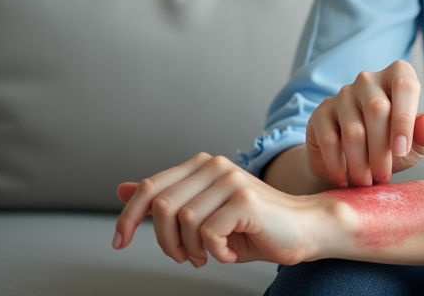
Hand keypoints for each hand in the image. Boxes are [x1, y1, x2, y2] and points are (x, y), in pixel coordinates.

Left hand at [113, 153, 332, 267]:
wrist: (304, 230)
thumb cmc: (255, 226)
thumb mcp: (202, 215)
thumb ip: (167, 200)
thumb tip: (122, 190)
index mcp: (202, 166)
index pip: (150, 187)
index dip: (128, 217)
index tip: (119, 242)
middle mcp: (215, 166)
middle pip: (162, 206)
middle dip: (165, 242)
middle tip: (182, 257)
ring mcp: (231, 180)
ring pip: (183, 222)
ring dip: (190, 250)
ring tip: (208, 256)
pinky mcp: (244, 199)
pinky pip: (207, 233)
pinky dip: (214, 253)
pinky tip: (228, 252)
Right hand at [306, 60, 423, 186]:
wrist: (356, 163)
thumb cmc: (395, 146)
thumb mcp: (421, 140)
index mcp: (398, 75)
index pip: (405, 86)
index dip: (405, 119)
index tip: (402, 151)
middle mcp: (368, 79)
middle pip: (377, 110)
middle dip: (382, 150)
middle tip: (384, 177)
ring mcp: (342, 94)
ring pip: (353, 129)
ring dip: (361, 163)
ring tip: (367, 183)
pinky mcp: (321, 113)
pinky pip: (329, 140)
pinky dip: (338, 165)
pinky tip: (345, 181)